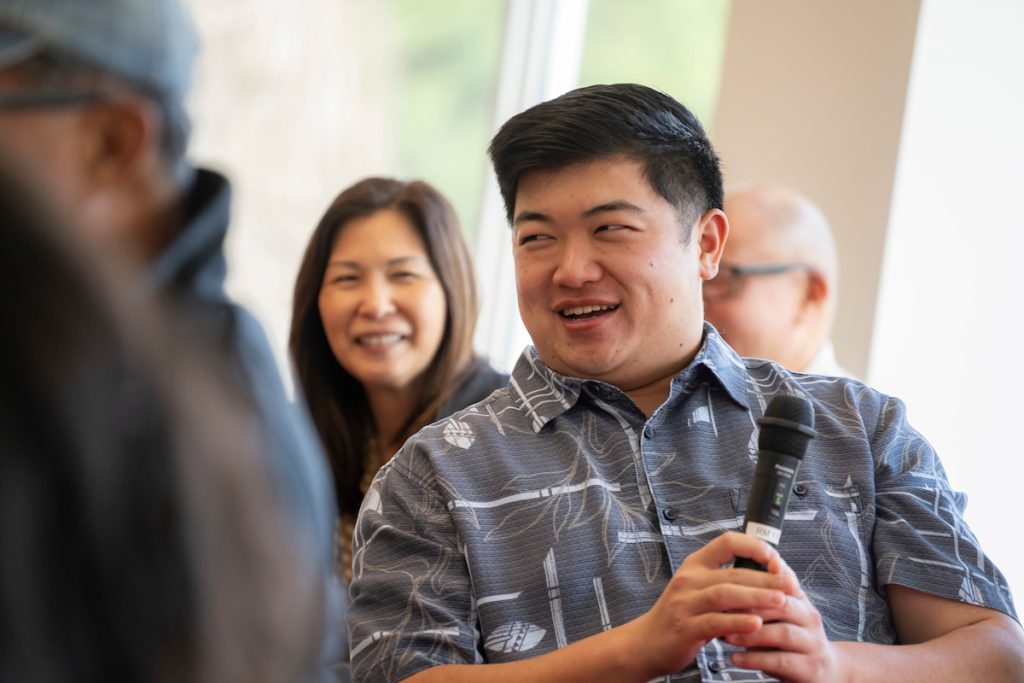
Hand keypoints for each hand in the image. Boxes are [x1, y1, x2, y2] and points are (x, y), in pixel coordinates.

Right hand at [622, 531, 797, 679]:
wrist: (647, 643)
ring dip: (757, 597)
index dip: (753, 546)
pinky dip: (738, 622)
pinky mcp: (686, 628)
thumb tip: (766, 573)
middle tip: (790, 584)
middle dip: (766, 578)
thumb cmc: (679, 616)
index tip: (775, 557)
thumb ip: (725, 580)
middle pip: (733, 572)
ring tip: (781, 601)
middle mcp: (689, 580)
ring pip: (726, 595)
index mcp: (695, 565)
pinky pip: (716, 622)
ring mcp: (685, 603)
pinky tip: (756, 623)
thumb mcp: (697, 589)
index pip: (726, 542)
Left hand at [725, 559, 845, 682]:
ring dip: (752, 634)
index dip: (763, 577)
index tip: (736, 575)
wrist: (825, 672)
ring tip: (727, 636)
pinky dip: (755, 659)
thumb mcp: (779, 616)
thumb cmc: (790, 639)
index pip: (784, 582)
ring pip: (783, 633)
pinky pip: (781, 661)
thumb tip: (730, 575)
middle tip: (724, 609)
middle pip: (783, 605)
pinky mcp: (810, 668)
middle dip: (752, 606)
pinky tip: (735, 658)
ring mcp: (813, 644)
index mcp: (801, 601)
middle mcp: (810, 618)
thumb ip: (762, 597)